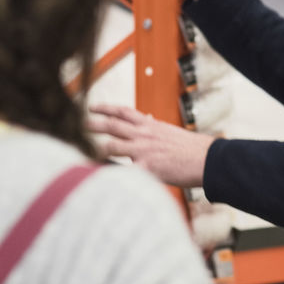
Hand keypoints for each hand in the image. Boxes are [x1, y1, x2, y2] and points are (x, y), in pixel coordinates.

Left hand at [87, 103, 215, 187]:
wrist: (208, 159)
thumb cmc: (192, 149)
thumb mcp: (171, 132)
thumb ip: (155, 128)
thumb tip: (148, 119)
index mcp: (150, 125)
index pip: (123, 111)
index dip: (106, 108)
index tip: (92, 107)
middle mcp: (143, 134)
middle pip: (111, 126)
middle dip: (92, 124)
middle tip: (75, 124)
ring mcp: (143, 150)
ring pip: (110, 145)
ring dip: (92, 147)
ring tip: (77, 150)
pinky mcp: (146, 168)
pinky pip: (122, 172)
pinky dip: (108, 174)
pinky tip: (95, 177)